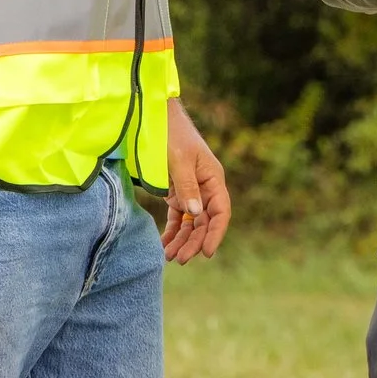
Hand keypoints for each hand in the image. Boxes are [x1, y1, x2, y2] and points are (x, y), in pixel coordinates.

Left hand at [162, 98, 230, 263]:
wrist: (155, 118)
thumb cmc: (171, 135)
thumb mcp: (180, 161)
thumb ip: (187, 187)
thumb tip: (196, 213)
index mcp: (213, 178)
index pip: (221, 212)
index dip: (215, 233)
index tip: (207, 252)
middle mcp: (205, 187)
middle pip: (205, 221)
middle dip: (194, 241)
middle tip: (179, 259)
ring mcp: (191, 191)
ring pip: (191, 222)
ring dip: (182, 240)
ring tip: (169, 256)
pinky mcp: (176, 192)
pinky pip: (178, 217)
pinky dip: (173, 230)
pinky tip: (165, 243)